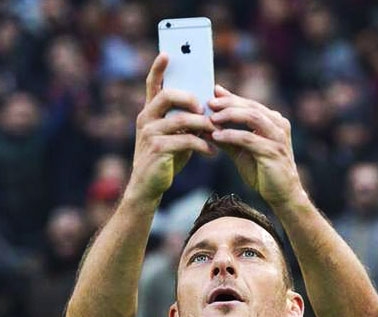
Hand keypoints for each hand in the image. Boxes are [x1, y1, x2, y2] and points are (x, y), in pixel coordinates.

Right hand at [128, 53, 216, 204]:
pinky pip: (185, 141)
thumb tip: (208, 110)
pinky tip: (212, 152)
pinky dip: (203, 146)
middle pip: (167, 96)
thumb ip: (185, 122)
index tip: (167, 53)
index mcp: (149, 113)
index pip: (152, 85)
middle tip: (205, 108)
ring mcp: (149, 134)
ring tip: (217, 133)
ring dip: (203, 126)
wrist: (149, 186)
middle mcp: (146, 120)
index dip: (158, 69)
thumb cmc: (165, 160)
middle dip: (190, 98)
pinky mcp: (157, 150)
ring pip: (181, 120)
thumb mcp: (175, 138)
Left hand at [209, 86, 301, 206]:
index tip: (212, 94)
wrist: (282, 195)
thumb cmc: (263, 173)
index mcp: (273, 122)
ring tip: (211, 118)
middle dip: (228, 103)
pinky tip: (217, 136)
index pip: (250, 104)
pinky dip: (232, 135)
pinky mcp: (273, 152)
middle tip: (209, 103)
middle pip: (251, 106)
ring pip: (253, 117)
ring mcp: (278, 138)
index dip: (231, 98)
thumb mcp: (242, 152)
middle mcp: (278, 125)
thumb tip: (206, 127)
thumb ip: (228, 138)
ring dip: (230, 115)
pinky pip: (249, 138)